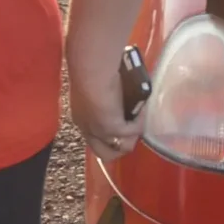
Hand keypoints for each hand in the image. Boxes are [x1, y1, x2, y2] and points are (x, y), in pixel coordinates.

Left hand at [68, 47, 144, 162]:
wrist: (91, 69)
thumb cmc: (91, 69)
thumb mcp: (97, 87)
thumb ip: (106, 95)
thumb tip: (120, 93)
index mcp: (81, 118)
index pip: (95, 139)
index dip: (110, 137)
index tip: (123, 125)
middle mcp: (88, 129)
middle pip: (105, 154)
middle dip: (122, 146)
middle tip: (134, 129)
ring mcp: (99, 131)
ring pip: (122, 148)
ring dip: (134, 136)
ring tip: (140, 119)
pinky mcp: (112, 129)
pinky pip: (132, 133)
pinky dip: (140, 123)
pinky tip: (143, 110)